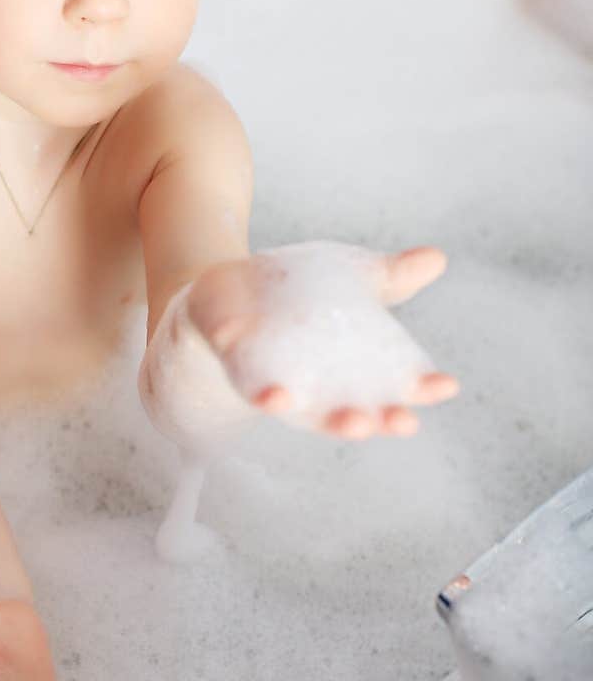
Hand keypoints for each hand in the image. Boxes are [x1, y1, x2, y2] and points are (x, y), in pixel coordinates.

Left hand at [186, 243, 458, 437]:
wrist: (234, 289)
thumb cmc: (303, 294)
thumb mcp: (350, 278)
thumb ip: (391, 276)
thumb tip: (436, 257)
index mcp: (353, 373)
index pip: (394, 388)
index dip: (421, 391)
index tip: (446, 386)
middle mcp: (318, 390)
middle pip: (349, 417)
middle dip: (371, 423)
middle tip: (392, 422)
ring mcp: (277, 382)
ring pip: (300, 412)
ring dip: (315, 418)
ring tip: (334, 417)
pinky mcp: (237, 367)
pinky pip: (248, 384)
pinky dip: (262, 391)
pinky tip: (271, 389)